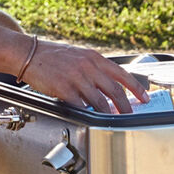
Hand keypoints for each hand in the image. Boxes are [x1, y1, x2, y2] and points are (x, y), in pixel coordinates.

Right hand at [21, 39, 148, 113]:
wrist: (29, 54)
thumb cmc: (52, 56)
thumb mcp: (78, 55)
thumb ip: (94, 68)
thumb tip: (109, 84)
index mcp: (94, 57)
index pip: (122, 74)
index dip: (136, 88)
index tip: (144, 98)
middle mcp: (88, 66)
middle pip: (114, 91)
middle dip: (126, 106)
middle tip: (130, 115)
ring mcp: (76, 77)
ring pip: (100, 101)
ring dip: (108, 114)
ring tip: (112, 120)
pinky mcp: (63, 88)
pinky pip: (81, 106)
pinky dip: (88, 114)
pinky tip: (91, 118)